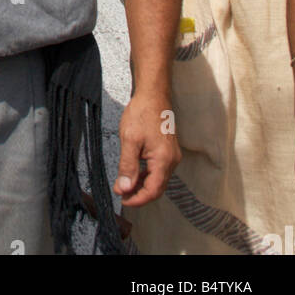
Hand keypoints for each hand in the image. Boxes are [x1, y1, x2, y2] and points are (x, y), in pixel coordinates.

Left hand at [114, 92, 180, 206]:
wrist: (153, 94)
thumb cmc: (142, 113)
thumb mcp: (129, 140)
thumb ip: (127, 166)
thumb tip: (125, 188)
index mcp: (164, 160)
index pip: (153, 191)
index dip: (137, 199)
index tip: (123, 200)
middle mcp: (172, 161)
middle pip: (157, 188)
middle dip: (139, 194)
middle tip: (122, 194)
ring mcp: (172, 156)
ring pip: (158, 180)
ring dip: (142, 185)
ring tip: (125, 185)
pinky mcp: (168, 151)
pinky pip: (159, 170)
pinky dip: (147, 175)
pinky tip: (135, 173)